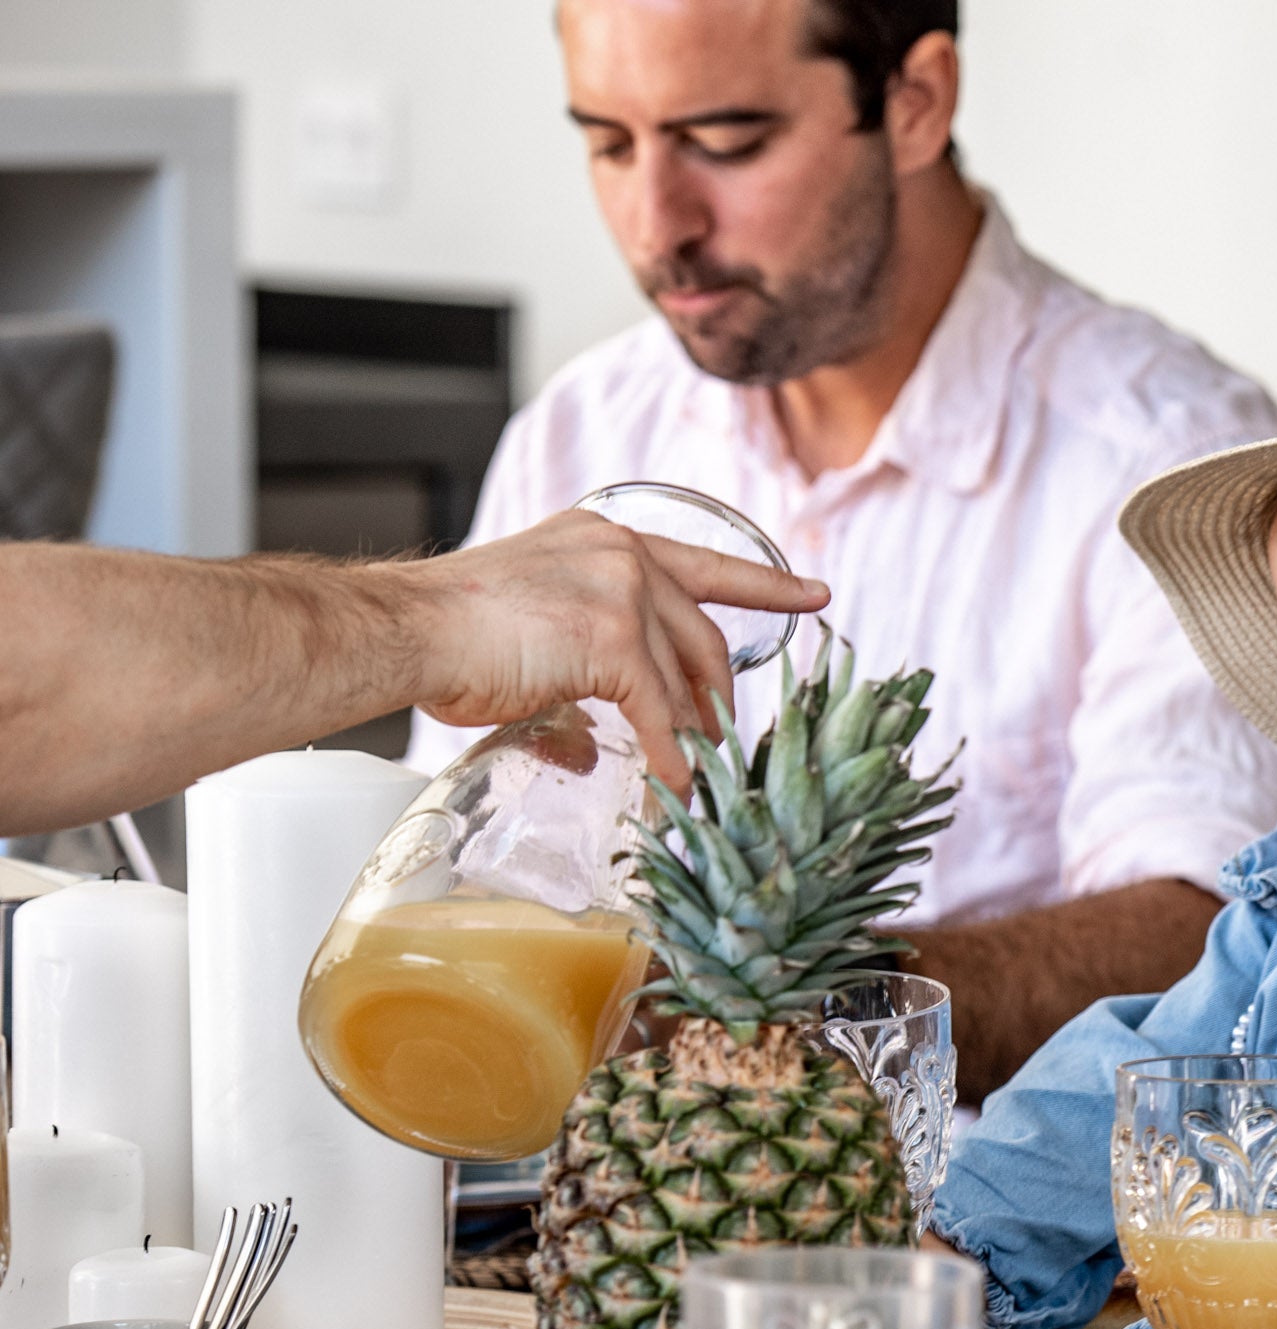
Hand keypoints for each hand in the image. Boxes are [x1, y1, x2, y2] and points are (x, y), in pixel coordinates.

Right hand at [398, 511, 827, 788]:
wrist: (406, 631)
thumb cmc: (448, 637)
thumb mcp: (529, 645)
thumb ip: (575, 690)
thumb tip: (595, 749)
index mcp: (607, 539)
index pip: (704, 562)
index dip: (766, 582)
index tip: (817, 593)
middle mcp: (625, 554)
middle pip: (704, 635)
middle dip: (719, 697)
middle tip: (724, 741)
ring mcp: (624, 591)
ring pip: (685, 679)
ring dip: (698, 736)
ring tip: (701, 778)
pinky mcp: (615, 637)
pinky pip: (661, 713)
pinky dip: (672, 758)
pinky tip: (675, 790)